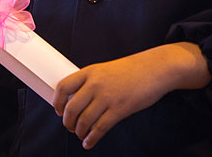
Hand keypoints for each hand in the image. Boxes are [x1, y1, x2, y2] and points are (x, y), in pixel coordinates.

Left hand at [53, 42, 209, 149]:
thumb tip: (77, 101)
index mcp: (89, 72)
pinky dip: (92, 138)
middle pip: (71, 107)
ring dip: (78, 131)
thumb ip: (90, 83)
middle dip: (67, 121)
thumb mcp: (104, 71)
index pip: (63, 87)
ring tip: (79, 134)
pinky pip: (101, 128)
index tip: (58, 110)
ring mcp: (107, 97)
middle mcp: (95, 84)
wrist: (154, 69)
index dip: (57, 101)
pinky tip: (88, 143)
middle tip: (68, 126)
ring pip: (84, 120)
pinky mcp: (120, 109)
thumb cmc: (129, 71)